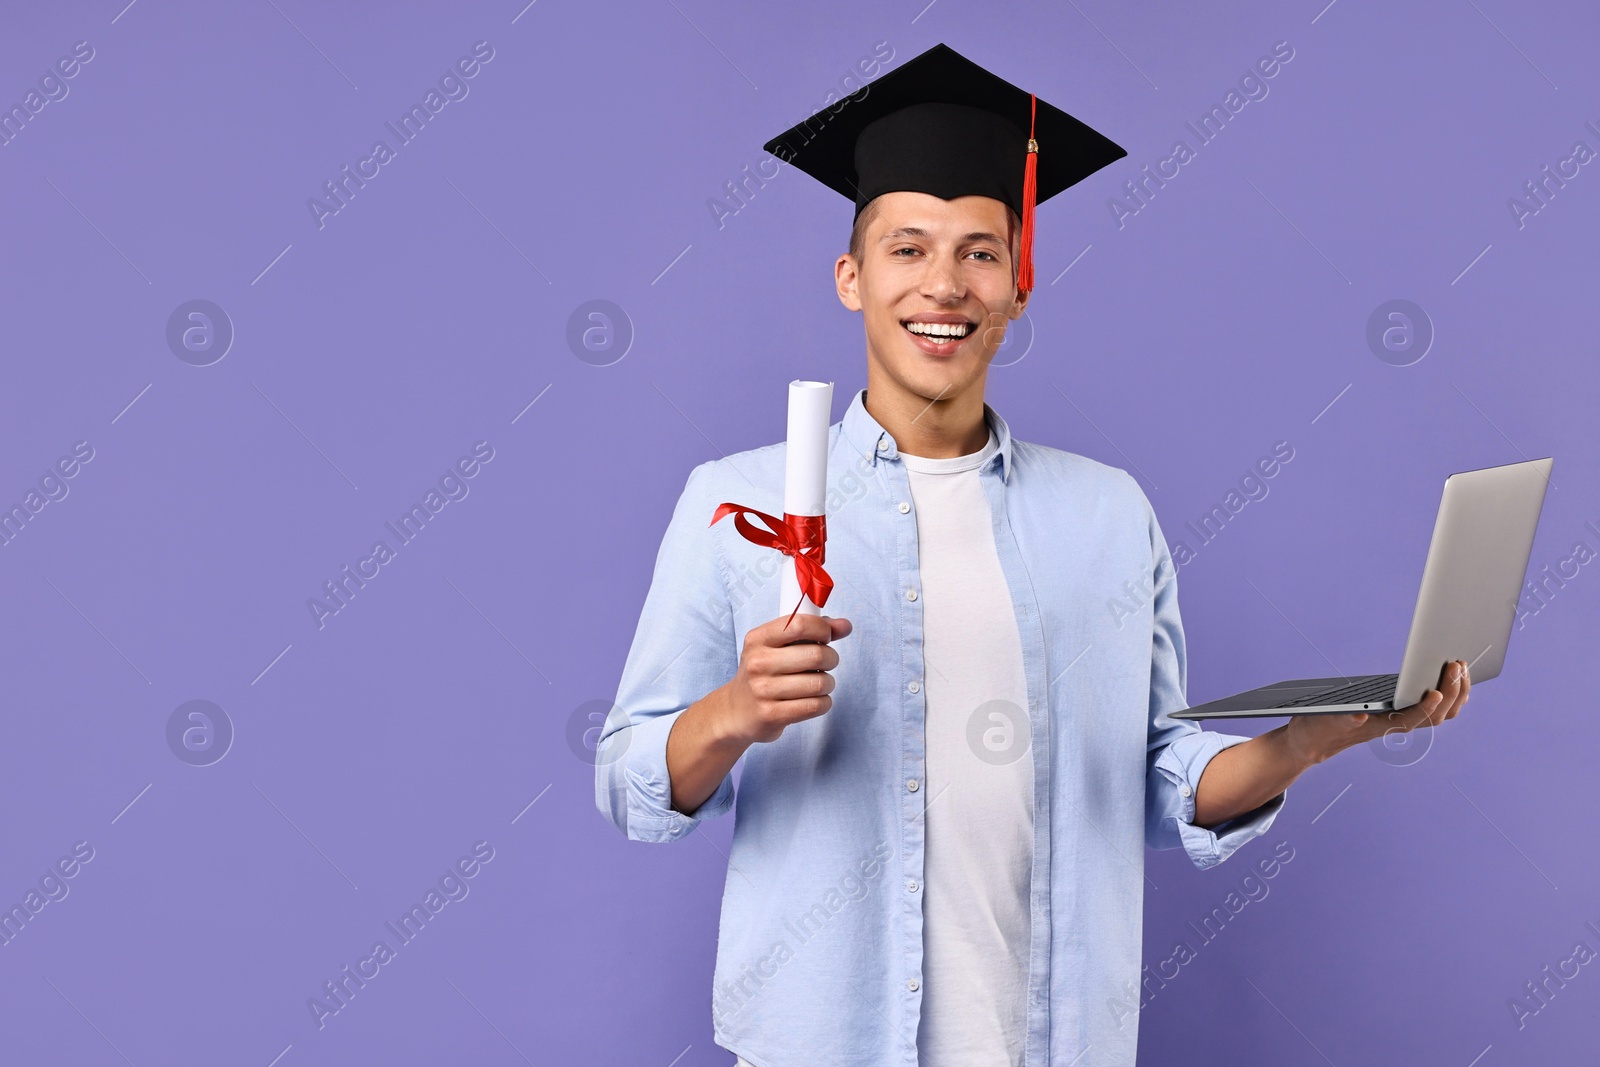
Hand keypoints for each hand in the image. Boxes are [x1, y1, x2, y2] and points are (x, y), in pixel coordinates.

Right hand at [721, 612, 852, 744]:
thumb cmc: (764, 673)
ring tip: (818, 683)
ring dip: (828, 683)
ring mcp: (763, 690)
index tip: (826, 637)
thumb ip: (812, 631)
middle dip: (831, 659)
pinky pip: (816, 706)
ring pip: (820, 683)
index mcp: (758, 639)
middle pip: (816, 655)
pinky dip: (823, 702)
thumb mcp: (778, 646)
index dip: (822, 629)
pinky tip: (813, 700)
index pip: (799, 625)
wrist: (737, 710)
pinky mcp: (772, 715)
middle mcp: (758, 663)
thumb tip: (845, 626)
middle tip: (826, 663)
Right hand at [1282, 658, 1471, 766]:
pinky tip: (1453, 678)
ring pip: (1442, 714)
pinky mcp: (1405, 713)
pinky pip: (1438, 708)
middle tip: (1457, 665)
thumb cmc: (1321, 728)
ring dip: (1456, 693)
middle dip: (1451, 692)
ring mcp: (1404, 721)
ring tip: (1461, 668)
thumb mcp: (1326, 721)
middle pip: (1436, 716)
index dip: (1426, 708)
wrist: (1318, 741)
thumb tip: (1360, 716)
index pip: (1411, 720)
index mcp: (1380, 727)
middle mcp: (1397, 725)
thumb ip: (1344, 719)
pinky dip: (1451, 693)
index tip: (1437, 692)